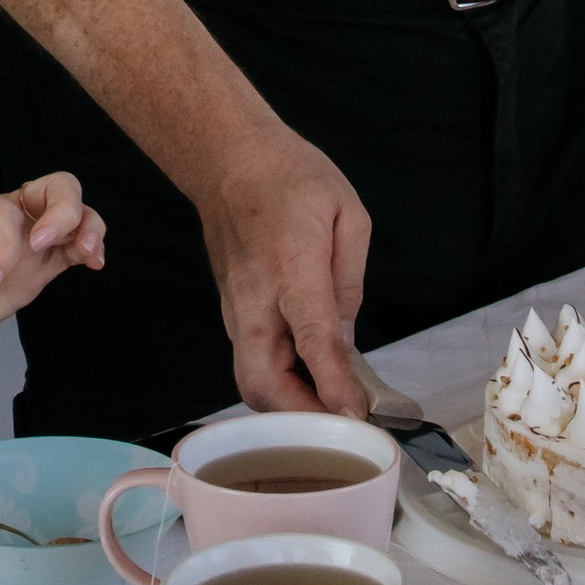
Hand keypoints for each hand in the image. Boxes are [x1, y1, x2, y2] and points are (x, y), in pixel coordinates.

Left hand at [0, 174, 106, 350]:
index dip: (3, 243)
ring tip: (88, 250)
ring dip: (85, 225)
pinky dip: (87, 247)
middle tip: (45, 243)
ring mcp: (22, 235)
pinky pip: (70, 246)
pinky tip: (94, 262)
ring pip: (69, 210)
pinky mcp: (36, 262)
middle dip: (61, 209)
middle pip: (49, 187)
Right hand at [193, 123, 371, 413]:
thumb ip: (349, 280)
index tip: (356, 417)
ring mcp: (236, 307)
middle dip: (299, 419)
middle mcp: (255, 297)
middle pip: (261, 382)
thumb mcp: (346, 213)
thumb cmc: (291, 175)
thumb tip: (345, 340)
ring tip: (330, 407)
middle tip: (342, 427)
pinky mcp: (230, 310)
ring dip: (287, 406)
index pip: (312, 341)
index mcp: (292, 267)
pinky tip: (306, 379)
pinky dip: (277, 382)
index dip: (333, 386)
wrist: (227, 156)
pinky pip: (250, 360)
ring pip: (250, 379)